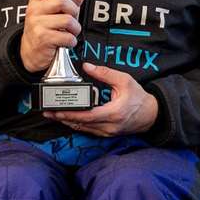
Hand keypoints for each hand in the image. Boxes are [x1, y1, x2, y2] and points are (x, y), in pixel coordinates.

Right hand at [19, 0, 89, 73]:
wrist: (31, 53)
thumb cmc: (46, 29)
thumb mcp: (57, 11)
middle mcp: (35, 9)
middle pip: (61, 1)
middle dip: (73, 11)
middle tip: (71, 19)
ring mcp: (37, 24)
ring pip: (67, 20)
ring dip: (74, 28)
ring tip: (70, 32)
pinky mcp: (42, 38)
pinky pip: (66, 36)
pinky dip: (71, 41)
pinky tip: (66, 42)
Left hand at [44, 62, 158, 136]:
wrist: (151, 114)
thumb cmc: (139, 97)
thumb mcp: (125, 80)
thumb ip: (105, 73)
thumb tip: (87, 66)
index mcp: (113, 113)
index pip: (86, 116)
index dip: (69, 114)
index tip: (56, 110)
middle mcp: (108, 126)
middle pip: (80, 124)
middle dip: (62, 118)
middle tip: (48, 112)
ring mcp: (107, 132)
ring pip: (83, 129)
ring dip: (67, 121)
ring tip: (53, 114)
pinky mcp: (106, 133)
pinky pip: (88, 130)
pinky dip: (77, 124)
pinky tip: (67, 118)